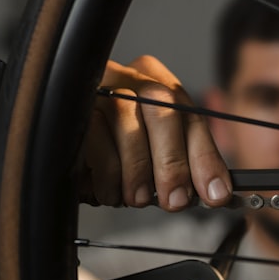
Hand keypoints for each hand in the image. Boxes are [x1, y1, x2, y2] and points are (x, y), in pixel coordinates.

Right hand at [82, 56, 231, 210]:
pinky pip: (93, 140)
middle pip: (161, 108)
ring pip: (127, 122)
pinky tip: (109, 190)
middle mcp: (130, 78)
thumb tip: (216, 193)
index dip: (205, 158)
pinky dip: (107, 176)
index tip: (215, 194)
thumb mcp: (154, 153)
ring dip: (137, 172)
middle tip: (174, 201)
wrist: (62, 141)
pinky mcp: (72, 109)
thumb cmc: (116, 153)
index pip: (191, 117)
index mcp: (158, 84)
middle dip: (172, 163)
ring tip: (135, 198)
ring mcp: (98, 89)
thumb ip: (185, 164)